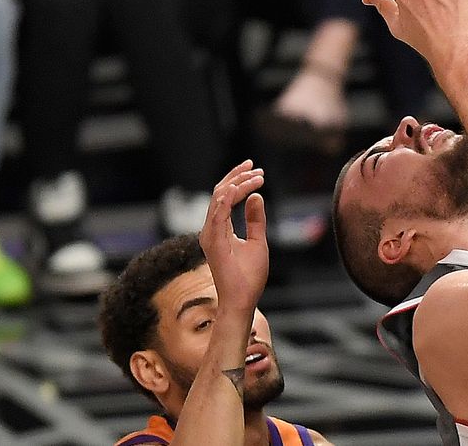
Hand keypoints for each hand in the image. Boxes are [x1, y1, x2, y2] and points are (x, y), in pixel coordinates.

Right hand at [198, 160, 268, 314]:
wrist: (242, 299)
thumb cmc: (248, 275)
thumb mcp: (257, 240)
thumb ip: (255, 219)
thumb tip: (256, 196)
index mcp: (218, 228)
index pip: (225, 196)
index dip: (239, 180)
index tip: (258, 172)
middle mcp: (210, 229)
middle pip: (220, 193)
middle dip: (237, 176)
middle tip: (256, 167)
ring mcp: (210, 235)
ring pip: (219, 199)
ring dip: (238, 184)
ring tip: (256, 176)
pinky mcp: (214, 243)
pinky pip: (217, 216)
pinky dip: (226, 200)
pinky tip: (238, 189)